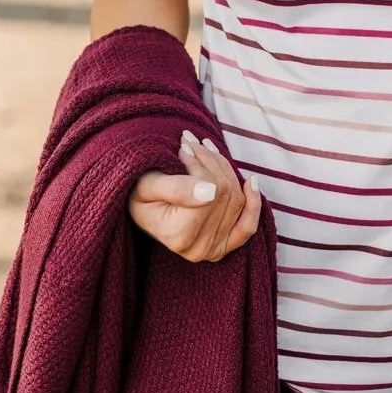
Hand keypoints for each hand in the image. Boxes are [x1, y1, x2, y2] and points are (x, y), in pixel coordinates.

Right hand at [128, 129, 260, 262]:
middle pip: (225, 192)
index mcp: (180, 237)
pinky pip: (248, 226)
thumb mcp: (148, 186)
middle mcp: (200, 249)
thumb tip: (211, 191)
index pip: (210, 189)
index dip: (198, 162)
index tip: (182, 145)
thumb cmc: (138, 194)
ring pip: (237, 198)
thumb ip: (176, 187)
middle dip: (209, 161)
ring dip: (224, 169)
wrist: (141, 209)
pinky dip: (253, 203)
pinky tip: (251, 182)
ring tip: (206, 149)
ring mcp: (215, 250)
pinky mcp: (225, 246)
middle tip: (192, 142)